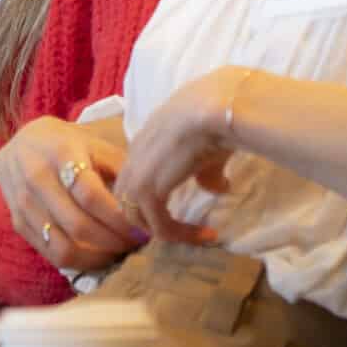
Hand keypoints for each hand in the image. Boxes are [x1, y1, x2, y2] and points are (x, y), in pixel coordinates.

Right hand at [0, 118, 146, 273]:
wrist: (21, 143)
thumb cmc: (69, 144)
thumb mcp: (96, 144)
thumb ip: (121, 168)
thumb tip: (149, 203)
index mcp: (61, 153)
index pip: (92, 195)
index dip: (120, 218)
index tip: (143, 228)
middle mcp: (37, 178)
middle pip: (79, 225)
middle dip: (114, 241)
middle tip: (136, 244)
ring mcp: (23, 204)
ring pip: (64, 247)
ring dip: (98, 257)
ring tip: (120, 252)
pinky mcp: (18, 223)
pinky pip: (51, 254)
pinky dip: (79, 262)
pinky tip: (99, 255)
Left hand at [115, 69, 249, 244]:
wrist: (217, 111)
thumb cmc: (218, 117)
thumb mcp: (210, 148)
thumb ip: (207, 171)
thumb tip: (219, 187)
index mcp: (144, 141)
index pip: (134, 177)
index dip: (151, 199)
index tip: (179, 210)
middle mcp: (134, 157)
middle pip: (127, 201)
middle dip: (150, 220)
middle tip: (181, 230)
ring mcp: (137, 174)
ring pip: (138, 219)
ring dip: (168, 232)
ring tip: (196, 236)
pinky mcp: (148, 191)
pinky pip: (160, 227)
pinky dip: (182, 235)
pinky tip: (205, 234)